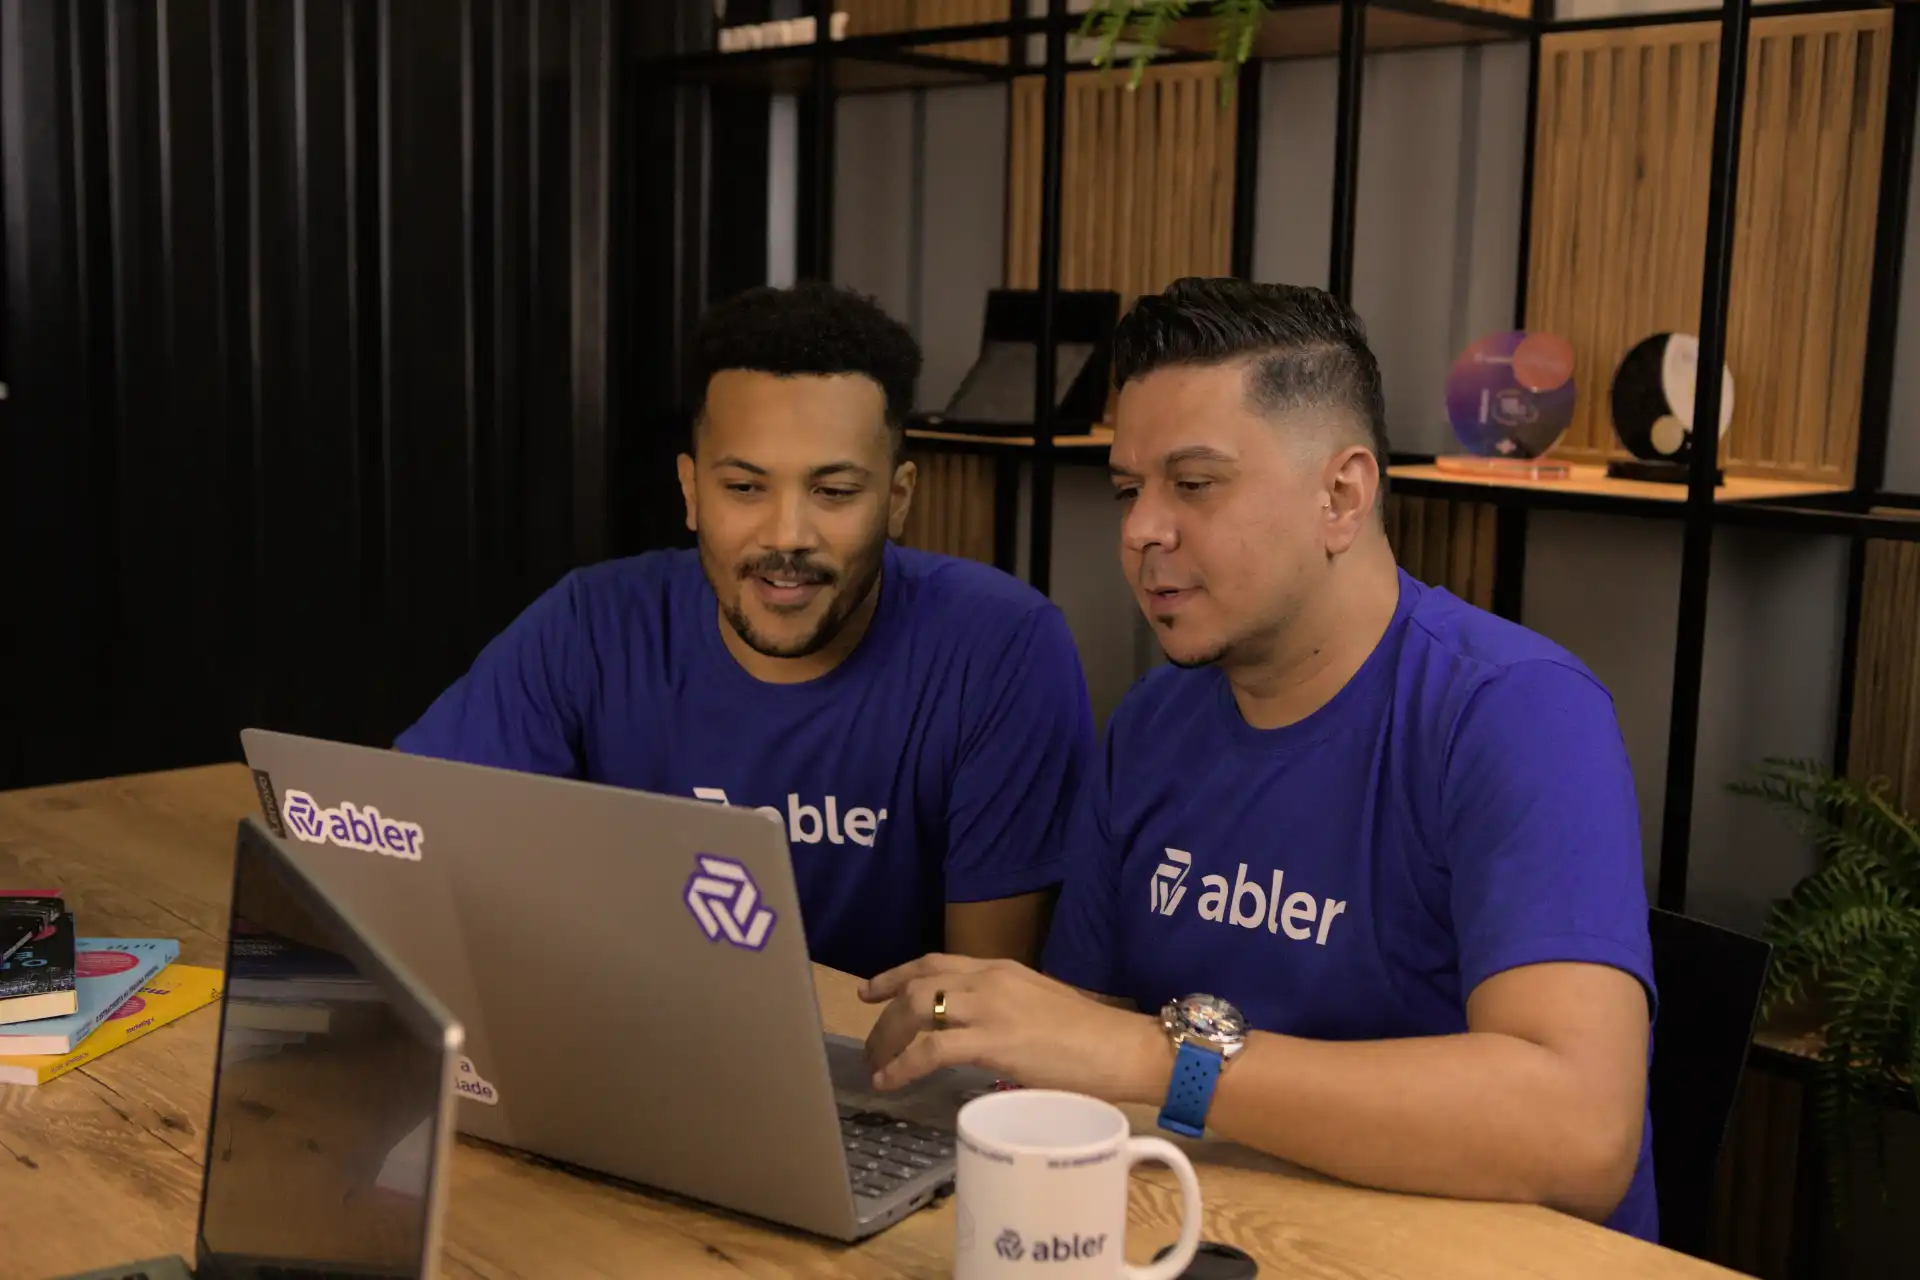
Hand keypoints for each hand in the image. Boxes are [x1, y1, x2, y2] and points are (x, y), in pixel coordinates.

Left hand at [857, 954, 1169, 1102]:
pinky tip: (890, 1080)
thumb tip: (978, 1037)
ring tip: (876, 1064)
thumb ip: (1003, 1013)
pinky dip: (903, 1064)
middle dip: (884, 1011)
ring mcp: (990, 1007)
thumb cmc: (1090, 1038)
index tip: (871, 990)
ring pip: (917, 1009)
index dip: (897, 974)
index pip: (936, 962)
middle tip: (868, 1040)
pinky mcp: (993, 1041)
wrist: (1122, 1048)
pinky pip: (931, 1049)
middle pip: (918, 983)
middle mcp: (989, 979)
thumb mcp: (1037, 1007)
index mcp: (1001, 969)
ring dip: (887, 1037)